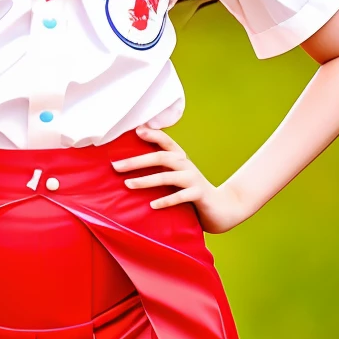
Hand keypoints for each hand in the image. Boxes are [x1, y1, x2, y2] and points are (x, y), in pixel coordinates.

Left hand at [112, 126, 245, 233]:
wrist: (223, 208)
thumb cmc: (192, 192)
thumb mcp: (177, 176)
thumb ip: (161, 169)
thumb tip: (130, 165)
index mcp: (180, 158)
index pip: (166, 142)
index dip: (152, 134)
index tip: (136, 130)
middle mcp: (186, 165)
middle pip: (160, 157)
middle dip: (136, 161)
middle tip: (116, 166)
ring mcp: (193, 179)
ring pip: (167, 176)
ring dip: (146, 180)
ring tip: (128, 184)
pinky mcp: (199, 195)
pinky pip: (181, 197)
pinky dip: (166, 200)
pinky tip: (152, 204)